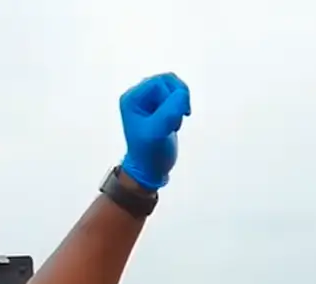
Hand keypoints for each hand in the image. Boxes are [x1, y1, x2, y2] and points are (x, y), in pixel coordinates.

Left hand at [119, 72, 190, 191]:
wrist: (149, 170)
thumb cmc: (149, 153)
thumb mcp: (158, 131)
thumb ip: (170, 110)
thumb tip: (183, 93)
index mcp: (132, 99)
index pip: (159, 83)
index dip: (173, 95)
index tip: (178, 115)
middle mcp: (139, 98)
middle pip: (166, 82)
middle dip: (177, 99)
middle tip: (178, 118)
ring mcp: (150, 103)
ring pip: (173, 89)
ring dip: (180, 104)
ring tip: (175, 122)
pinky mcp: (160, 110)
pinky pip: (175, 98)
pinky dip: (180, 108)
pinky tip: (175, 123)